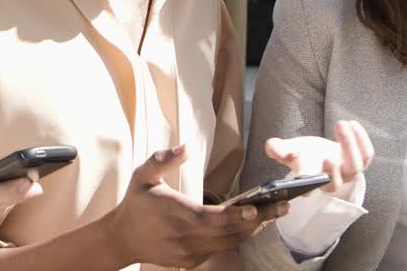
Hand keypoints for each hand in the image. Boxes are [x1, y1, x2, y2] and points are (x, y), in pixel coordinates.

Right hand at [104, 145, 287, 268]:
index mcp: (178, 214)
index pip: (215, 218)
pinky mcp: (192, 260)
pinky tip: (251, 225)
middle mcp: (188, 237)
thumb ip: (163, 160)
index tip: (258, 206)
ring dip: (252, 229)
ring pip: (230, 243)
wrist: (122, 239)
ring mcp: (191, 252)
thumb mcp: (142, 176)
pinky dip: (238, 238)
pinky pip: (221, 250)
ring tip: (274, 214)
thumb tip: (186, 147)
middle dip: (259, 220)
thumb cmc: (136, 203)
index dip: (238, 214)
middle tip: (284, 206)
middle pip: (230, 232)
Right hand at [265, 120, 373, 198]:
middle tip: (327, 156)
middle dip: (331, 172)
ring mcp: (348, 173)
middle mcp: (331, 182)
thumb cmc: (305, 154)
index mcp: (310, 182)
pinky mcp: (361, 162)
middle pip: (334, 184)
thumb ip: (280, 149)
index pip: (307, 188)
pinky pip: (367, 155)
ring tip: (340, 124)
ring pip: (355, 168)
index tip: (302, 169)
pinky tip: (352, 123)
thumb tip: (271, 146)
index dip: (306, 181)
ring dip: (349, 146)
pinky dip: (362, 139)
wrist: (323, 154)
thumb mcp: (291, 149)